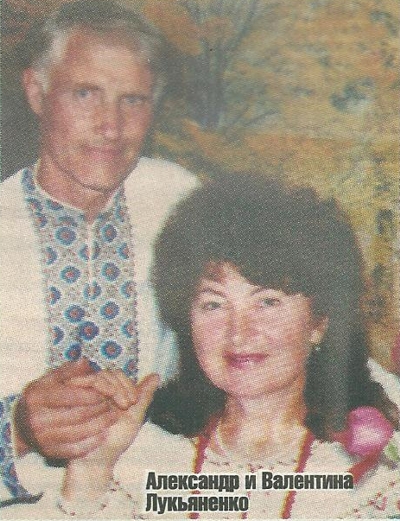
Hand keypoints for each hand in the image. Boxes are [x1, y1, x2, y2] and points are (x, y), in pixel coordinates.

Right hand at [14, 358, 119, 458]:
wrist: (19, 425)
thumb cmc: (40, 396)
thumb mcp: (48, 379)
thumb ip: (68, 371)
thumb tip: (86, 363)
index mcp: (38, 397)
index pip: (72, 395)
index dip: (94, 394)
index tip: (108, 392)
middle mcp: (37, 419)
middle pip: (78, 415)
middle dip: (100, 409)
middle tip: (114, 404)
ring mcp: (42, 438)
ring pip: (79, 433)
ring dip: (100, 425)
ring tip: (113, 417)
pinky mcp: (48, 453)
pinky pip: (75, 449)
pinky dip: (92, 442)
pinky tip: (103, 434)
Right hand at [62, 372, 158, 502]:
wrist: (96, 461)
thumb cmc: (115, 440)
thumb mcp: (135, 417)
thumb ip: (144, 396)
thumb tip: (156, 375)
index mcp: (111, 392)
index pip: (117, 374)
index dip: (127, 383)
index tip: (133, 401)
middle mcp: (97, 391)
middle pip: (107, 373)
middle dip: (120, 386)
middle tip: (126, 405)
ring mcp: (84, 395)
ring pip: (96, 377)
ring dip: (110, 388)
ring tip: (118, 407)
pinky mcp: (72, 399)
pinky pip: (82, 384)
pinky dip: (95, 389)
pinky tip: (103, 402)